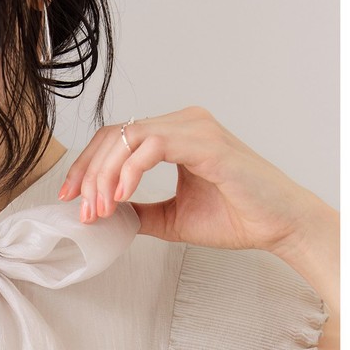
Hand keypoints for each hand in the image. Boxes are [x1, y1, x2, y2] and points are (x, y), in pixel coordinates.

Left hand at [58, 106, 331, 258]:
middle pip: (115, 136)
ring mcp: (195, 129)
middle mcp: (183, 124)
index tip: (70, 198)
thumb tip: (106, 214)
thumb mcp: (171, 218)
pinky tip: (121, 197)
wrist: (279, 225)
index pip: (116, 139)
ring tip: (99, 209)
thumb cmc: (237, 216)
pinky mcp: (206, 143)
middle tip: (81, 210)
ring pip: (129, 139)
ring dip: (105, 176)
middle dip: (88, 175)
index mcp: (175, 136)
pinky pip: (154, 146)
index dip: (86, 167)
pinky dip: (130, 171)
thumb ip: (139, 211)